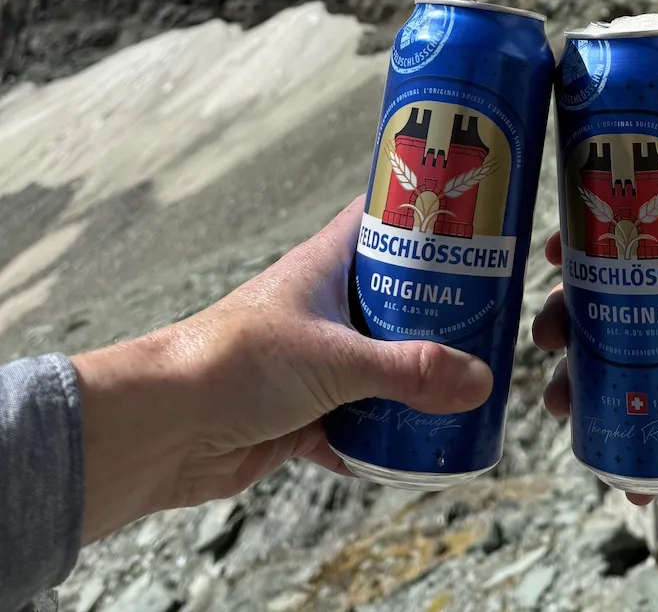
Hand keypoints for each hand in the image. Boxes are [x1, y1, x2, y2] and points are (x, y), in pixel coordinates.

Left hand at [73, 198, 492, 542]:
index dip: (423, 211)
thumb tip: (479, 381)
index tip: (473, 219)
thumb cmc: (235, 361)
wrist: (163, 427)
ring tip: (465, 386)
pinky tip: (413, 450)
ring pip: (377, 362)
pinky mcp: (299, 412)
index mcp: (326, 264)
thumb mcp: (337, 359)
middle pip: (392, 297)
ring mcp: (311, 359)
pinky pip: (354, 422)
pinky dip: (379, 438)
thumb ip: (409, 371)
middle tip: (490, 318)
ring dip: (411, 379)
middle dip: (435, 311)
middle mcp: (322, 306)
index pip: (381, 217)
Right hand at [532, 210, 657, 451]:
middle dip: (574, 319)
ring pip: (629, 362)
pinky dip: (642, 449)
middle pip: (619, 301)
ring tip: (563, 406)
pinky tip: (625, 477)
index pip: (644, 232)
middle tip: (547, 340)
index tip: (556, 254)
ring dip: (590, 382)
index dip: (595, 239)